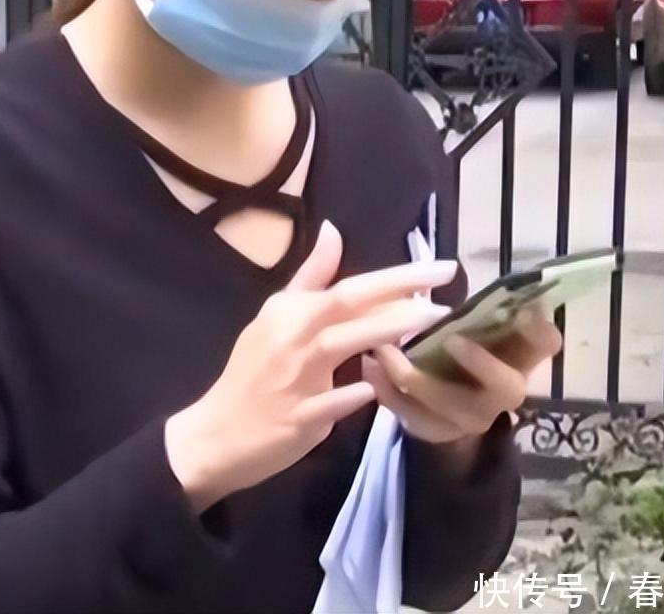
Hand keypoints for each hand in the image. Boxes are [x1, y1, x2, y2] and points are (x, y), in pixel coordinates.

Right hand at [165, 220, 456, 511]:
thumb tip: (333, 230)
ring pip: (342, 344)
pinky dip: (351, 394)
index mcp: (291, 311)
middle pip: (349, 305)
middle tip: (448, 284)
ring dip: (386, 330)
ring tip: (430, 321)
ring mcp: (296, 378)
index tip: (438, 267)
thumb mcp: (276, 316)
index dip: (396, 275)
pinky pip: (330, 404)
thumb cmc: (253, 371)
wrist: (216, 434)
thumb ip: (311, 276)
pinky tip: (374, 388)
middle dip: (401, 292)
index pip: (349, 285)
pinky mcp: (298, 419)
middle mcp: (294, 337)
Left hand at [361, 305, 562, 455]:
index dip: (539, 331)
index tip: (522, 310)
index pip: (546, 344)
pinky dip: (388, 394)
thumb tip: (447, 269)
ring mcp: (473, 418)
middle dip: (483, 364)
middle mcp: (504, 391)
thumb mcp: (471, 325)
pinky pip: (414, 419)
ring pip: (452, 408)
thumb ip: (469, 307)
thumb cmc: (462, 350)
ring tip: (382, 350)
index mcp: (519, 356)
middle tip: (453, 339)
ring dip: (416, 378)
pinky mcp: (440, 434)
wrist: (447, 409)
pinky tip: (369, 368)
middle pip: (508, 387)